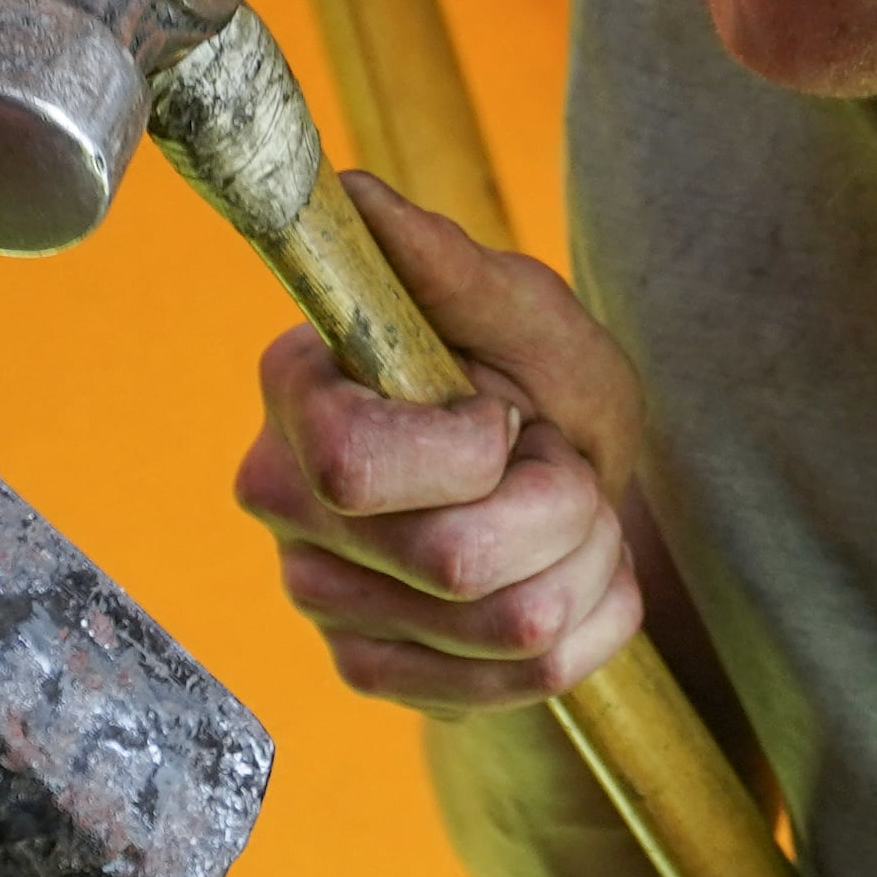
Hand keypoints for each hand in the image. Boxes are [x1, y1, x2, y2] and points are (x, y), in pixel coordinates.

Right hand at [230, 175, 650, 713]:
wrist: (562, 480)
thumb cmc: (533, 382)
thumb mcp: (524, 316)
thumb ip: (448, 266)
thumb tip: (353, 193)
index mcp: (297, 394)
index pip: (352, 466)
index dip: (467, 451)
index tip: (498, 414)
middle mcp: (283, 501)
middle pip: (453, 563)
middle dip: (561, 508)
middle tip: (552, 464)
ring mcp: (321, 600)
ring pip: (511, 629)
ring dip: (587, 562)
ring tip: (566, 517)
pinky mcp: (370, 672)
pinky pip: (528, 683)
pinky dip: (593, 622)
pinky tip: (565, 574)